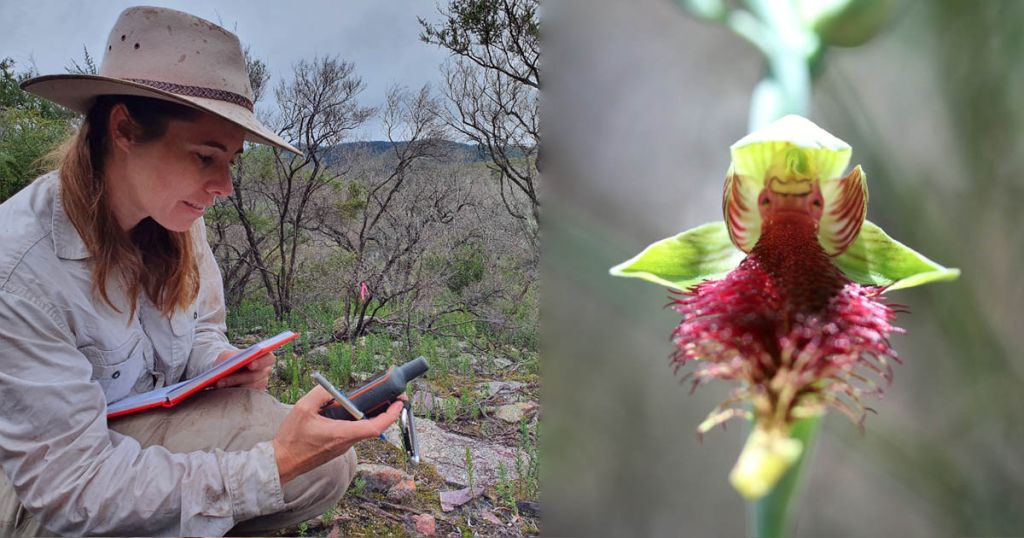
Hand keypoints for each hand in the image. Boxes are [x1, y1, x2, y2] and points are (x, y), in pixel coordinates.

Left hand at [213, 349, 274, 390]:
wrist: (225, 371)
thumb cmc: (228, 360)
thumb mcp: (227, 355)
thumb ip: (231, 357)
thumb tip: (231, 364)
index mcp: (265, 357)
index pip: (269, 359)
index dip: (260, 362)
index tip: (250, 365)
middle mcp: (265, 372)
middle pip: (255, 376)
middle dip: (237, 378)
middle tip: (221, 379)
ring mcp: (261, 384)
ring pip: (249, 388)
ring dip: (232, 386)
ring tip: (217, 385)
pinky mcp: (254, 395)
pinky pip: (245, 396)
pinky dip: (232, 393)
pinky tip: (222, 391)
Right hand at [272, 386, 405, 484]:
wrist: (283, 462)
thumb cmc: (292, 438)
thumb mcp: (302, 409)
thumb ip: (320, 394)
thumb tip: (333, 389)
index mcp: (342, 433)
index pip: (375, 427)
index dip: (391, 415)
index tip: (400, 403)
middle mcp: (346, 442)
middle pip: (373, 426)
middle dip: (385, 411)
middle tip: (391, 396)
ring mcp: (343, 447)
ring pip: (363, 429)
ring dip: (370, 415)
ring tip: (370, 397)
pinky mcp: (338, 448)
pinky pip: (353, 432)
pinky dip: (356, 420)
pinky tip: (348, 410)